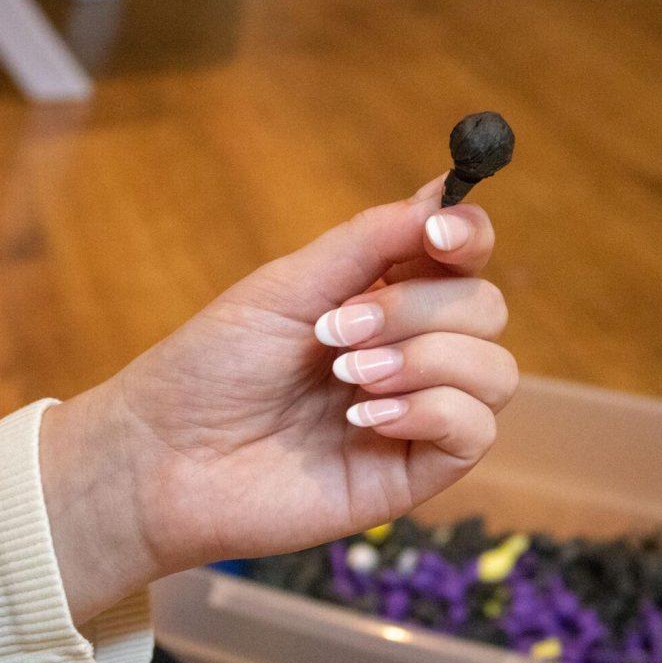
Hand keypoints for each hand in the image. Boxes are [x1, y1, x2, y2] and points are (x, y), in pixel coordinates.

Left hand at [39, 176, 516, 621]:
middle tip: (338, 331)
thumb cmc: (212, 366)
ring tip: (347, 378)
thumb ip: (371, 240)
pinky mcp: (415, 473)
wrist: (165, 457)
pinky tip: (362, 419)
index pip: (463, 257)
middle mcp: (412, 352)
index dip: (467, 235)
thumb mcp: (288, 285)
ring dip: (426, 360)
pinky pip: (476, 432)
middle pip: (485, 309)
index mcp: (384, 298)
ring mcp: (418, 413)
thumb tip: (445, 190)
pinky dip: (431, 412)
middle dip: (418, 309)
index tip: (438, 231)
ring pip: (496, 371)